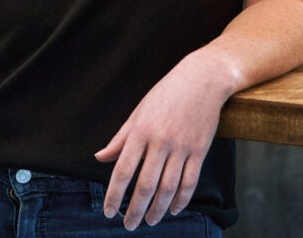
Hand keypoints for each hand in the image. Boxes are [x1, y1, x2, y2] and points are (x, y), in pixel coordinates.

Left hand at [94, 53, 228, 229]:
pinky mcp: (200, 150)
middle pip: (145, 185)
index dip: (114, 195)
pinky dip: (181, 200)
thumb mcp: (138, 112)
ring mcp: (182, 147)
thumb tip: (100, 158)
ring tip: (150, 221)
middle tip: (128, 225)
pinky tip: (172, 209)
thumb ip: (120, 138)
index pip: (123, 170)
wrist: (203, 79)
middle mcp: (161, 141)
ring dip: (157, 210)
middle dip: (135, 210)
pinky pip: (189, 182)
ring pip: (168, 188)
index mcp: (141, 131)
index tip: (108, 211)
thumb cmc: (167, 94)